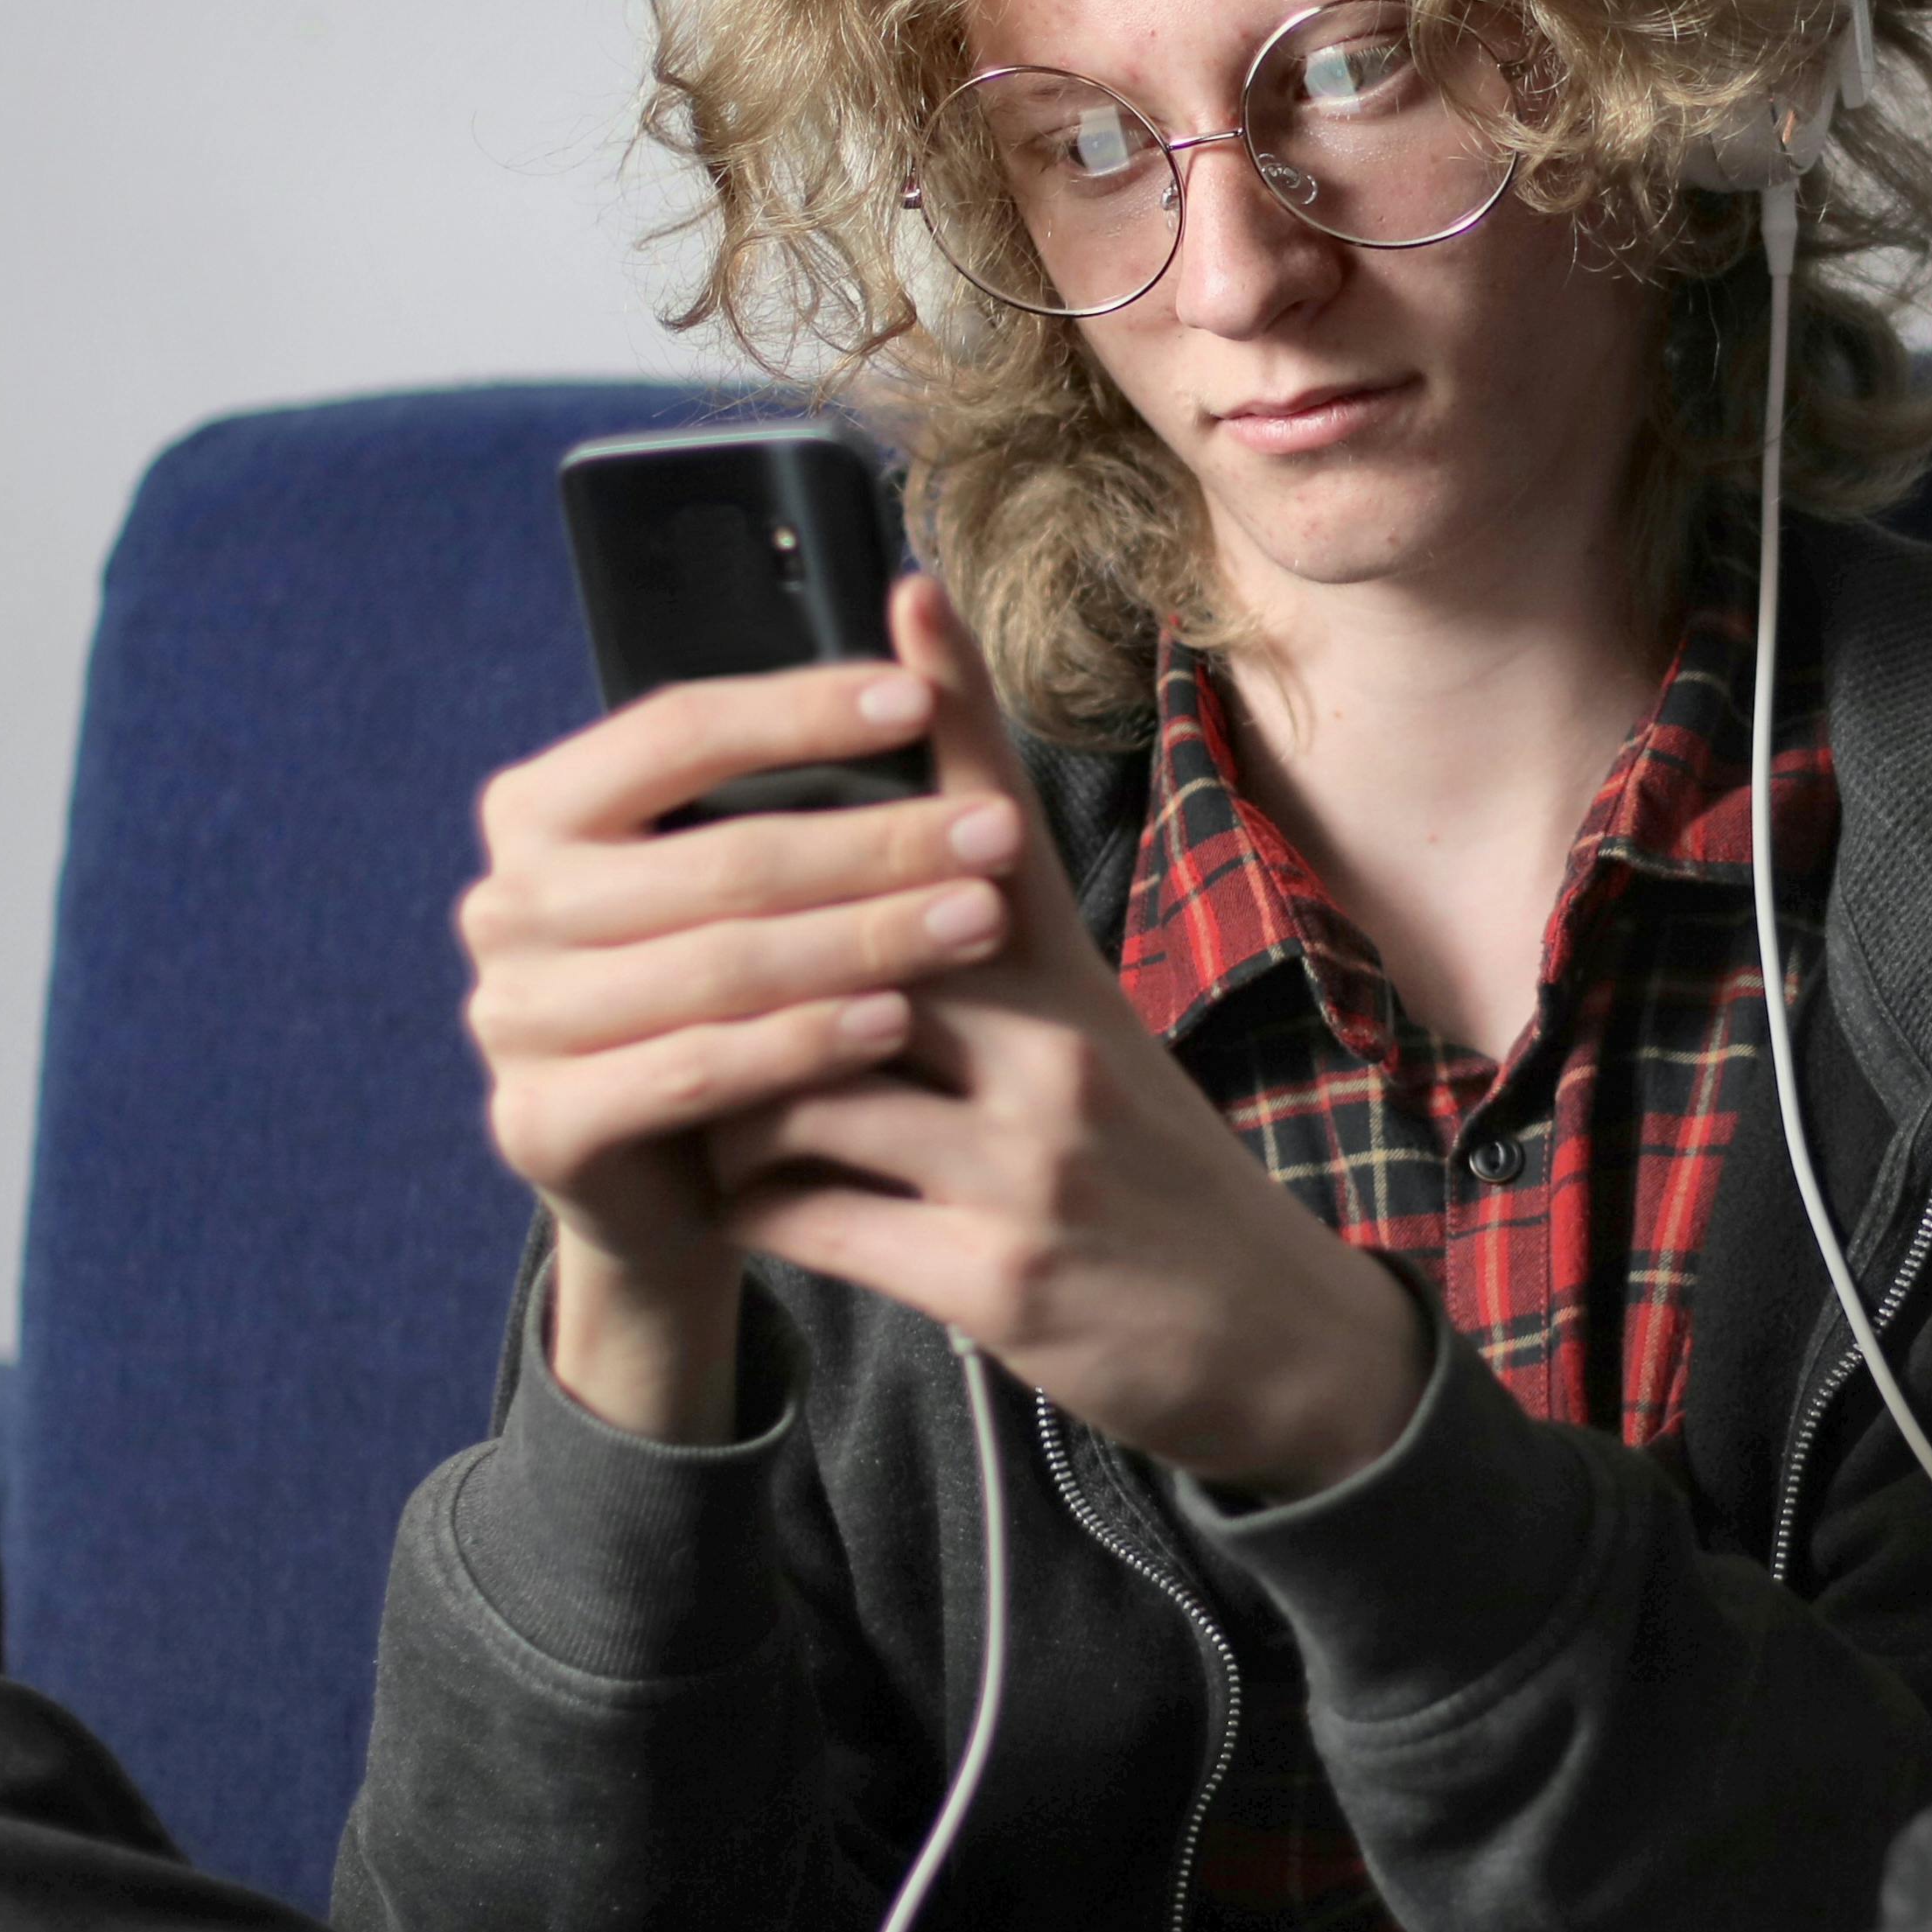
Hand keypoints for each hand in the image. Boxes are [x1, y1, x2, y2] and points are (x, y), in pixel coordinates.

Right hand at [458, 633, 1034, 1438]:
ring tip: (977, 920)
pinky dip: (803, 1044)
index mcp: (541, 809)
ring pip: (717, 964)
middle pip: (718, 858)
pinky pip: (692, 1070)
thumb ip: (797, 776)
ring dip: (863, 941)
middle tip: (996, 834)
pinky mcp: (541, 1123)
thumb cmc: (728, 994)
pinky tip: (896, 1023)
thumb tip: (916, 609)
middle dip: (874, 844)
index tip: (920, 696)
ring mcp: (511, 1019)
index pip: (676, 731)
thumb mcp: (749, 880)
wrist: (671, 1181)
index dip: (800, 711)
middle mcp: (505, 903)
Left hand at [696, 576, 1429, 1499]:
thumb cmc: (1147, 1178)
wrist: (1268, 1341)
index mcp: (1069, 986)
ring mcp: (1026, 1165)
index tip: (904, 591)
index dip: (950, 703)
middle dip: (749, 961)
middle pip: (861, 947)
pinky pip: (808, 1217)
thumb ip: (996, 958)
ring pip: (802, 1089)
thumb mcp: (1094, 1043)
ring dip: (732, 1107)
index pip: (998, 822)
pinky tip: (747, 1207)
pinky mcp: (991, 1277)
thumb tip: (892, 864)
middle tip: (663, 968)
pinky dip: (753, 1209)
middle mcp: (1054, 1055)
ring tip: (715, 1117)